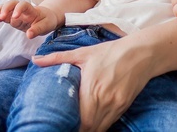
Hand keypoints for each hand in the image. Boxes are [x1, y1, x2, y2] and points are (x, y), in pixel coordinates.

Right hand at [0, 0, 60, 37]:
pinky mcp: (12, 18)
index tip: (15, 17)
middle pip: (11, 3)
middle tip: (0, 17)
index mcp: (31, 9)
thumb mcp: (46, 26)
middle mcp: (22, 9)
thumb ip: (38, 30)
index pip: (24, 5)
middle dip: (5, 8)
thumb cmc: (46, 20)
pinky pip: (3, 17)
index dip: (18, 9)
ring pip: (5, 8)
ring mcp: (15, 13)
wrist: (46, 17)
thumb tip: (29, 35)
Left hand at [31, 36, 154, 130]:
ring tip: (77, 126)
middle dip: (78, 129)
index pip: (80, 120)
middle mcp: (105, 100)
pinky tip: (93, 121)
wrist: (140, 52)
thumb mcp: (83, 53)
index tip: (61, 124)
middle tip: (67, 125)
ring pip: (100, 128)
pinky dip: (101, 125)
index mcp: (92, 89)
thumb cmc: (109, 52)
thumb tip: (35, 59)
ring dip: (90, 129)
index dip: (70, 126)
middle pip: (89, 128)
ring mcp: (116, 105)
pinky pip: (111, 122)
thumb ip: (57, 58)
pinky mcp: (124, 106)